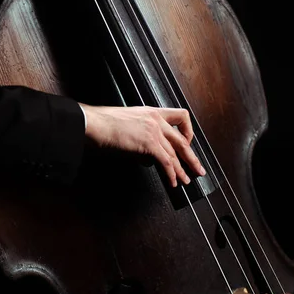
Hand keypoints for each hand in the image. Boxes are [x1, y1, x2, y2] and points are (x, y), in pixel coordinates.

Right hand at [80, 104, 205, 186]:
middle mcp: (156, 119)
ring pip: (175, 154)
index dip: (188, 131)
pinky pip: (166, 162)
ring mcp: (154, 131)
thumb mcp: (129, 124)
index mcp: (152, 111)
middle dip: (192, 158)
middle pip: (182, 140)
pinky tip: (172, 182)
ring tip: (186, 181)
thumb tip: (148, 157)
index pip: (180, 116)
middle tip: (198, 169)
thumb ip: (142, 138)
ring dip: (182, 170)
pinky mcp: (149, 143)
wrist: (95, 124)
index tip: (188, 143)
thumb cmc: (104, 124)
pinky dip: (171, 174)